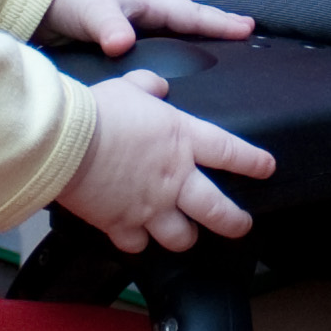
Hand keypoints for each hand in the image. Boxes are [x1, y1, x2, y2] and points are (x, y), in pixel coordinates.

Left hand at [43, 0, 254, 59]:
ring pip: (173, 26)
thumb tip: (123, 46)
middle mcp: (145, 6)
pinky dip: (172, 42)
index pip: (190, 13)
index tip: (248, 28)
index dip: (218, 23)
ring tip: (219, 44)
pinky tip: (174, 55)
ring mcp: (133, 17)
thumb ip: (109, 28)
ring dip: (195, 32)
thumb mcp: (92, 11)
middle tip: (246, 31)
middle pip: (188, 16)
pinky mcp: (120, 29)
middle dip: (216, 23)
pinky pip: (156, 37)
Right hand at [58, 70, 274, 253]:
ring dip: (185, 236)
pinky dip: (138, 242)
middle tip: (240, 224)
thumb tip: (157, 85)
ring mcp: (150, 206)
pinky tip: (136, 236)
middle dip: (234, 221)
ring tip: (184, 234)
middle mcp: (174, 178)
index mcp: (182, 140)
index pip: (231, 152)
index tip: (266, 168)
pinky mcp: (121, 224)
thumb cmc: (96, 111)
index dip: (253, 162)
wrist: (64, 142)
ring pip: (182, 237)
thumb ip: (148, 86)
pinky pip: (138, 244)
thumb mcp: (128, 87)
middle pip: (218, 210)